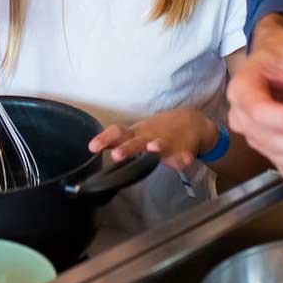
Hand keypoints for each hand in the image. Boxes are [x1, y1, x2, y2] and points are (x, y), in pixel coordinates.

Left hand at [88, 109, 215, 170]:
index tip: (92, 147)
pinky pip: (184, 155)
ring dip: (157, 147)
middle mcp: (149, 137)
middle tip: (116, 155)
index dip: (105, 139)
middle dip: (127, 148)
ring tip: (154, 148)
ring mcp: (168, 142)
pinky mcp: (184, 150)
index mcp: (136, 134)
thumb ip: (116, 141)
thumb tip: (91, 146)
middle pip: (136, 141)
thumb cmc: (155, 132)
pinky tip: (185, 160)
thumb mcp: (135, 134)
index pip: (118, 133)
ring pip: (161, 145)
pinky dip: (184, 158)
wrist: (190, 122)